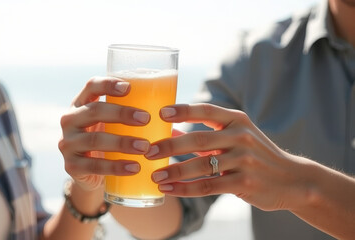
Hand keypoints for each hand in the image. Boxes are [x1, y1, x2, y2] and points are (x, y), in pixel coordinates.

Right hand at [58, 77, 150, 190]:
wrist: (89, 173)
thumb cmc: (109, 140)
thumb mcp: (113, 123)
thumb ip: (131, 114)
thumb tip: (173, 111)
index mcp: (81, 103)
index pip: (91, 86)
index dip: (108, 84)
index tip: (129, 87)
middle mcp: (70, 120)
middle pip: (94, 111)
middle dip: (122, 113)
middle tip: (146, 119)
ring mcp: (68, 143)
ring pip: (94, 140)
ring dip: (122, 142)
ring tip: (145, 147)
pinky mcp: (71, 166)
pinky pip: (94, 166)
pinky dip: (116, 167)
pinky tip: (135, 168)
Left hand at [147, 103, 310, 210]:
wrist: (291, 179)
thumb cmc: (255, 154)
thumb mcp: (236, 136)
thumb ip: (205, 133)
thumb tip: (169, 130)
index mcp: (237, 120)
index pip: (206, 110)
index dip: (183, 110)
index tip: (160, 113)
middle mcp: (241, 137)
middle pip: (199, 139)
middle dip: (170, 146)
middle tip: (148, 151)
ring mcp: (244, 161)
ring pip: (201, 166)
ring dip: (174, 172)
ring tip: (154, 176)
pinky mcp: (244, 183)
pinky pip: (208, 186)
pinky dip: (185, 189)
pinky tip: (169, 189)